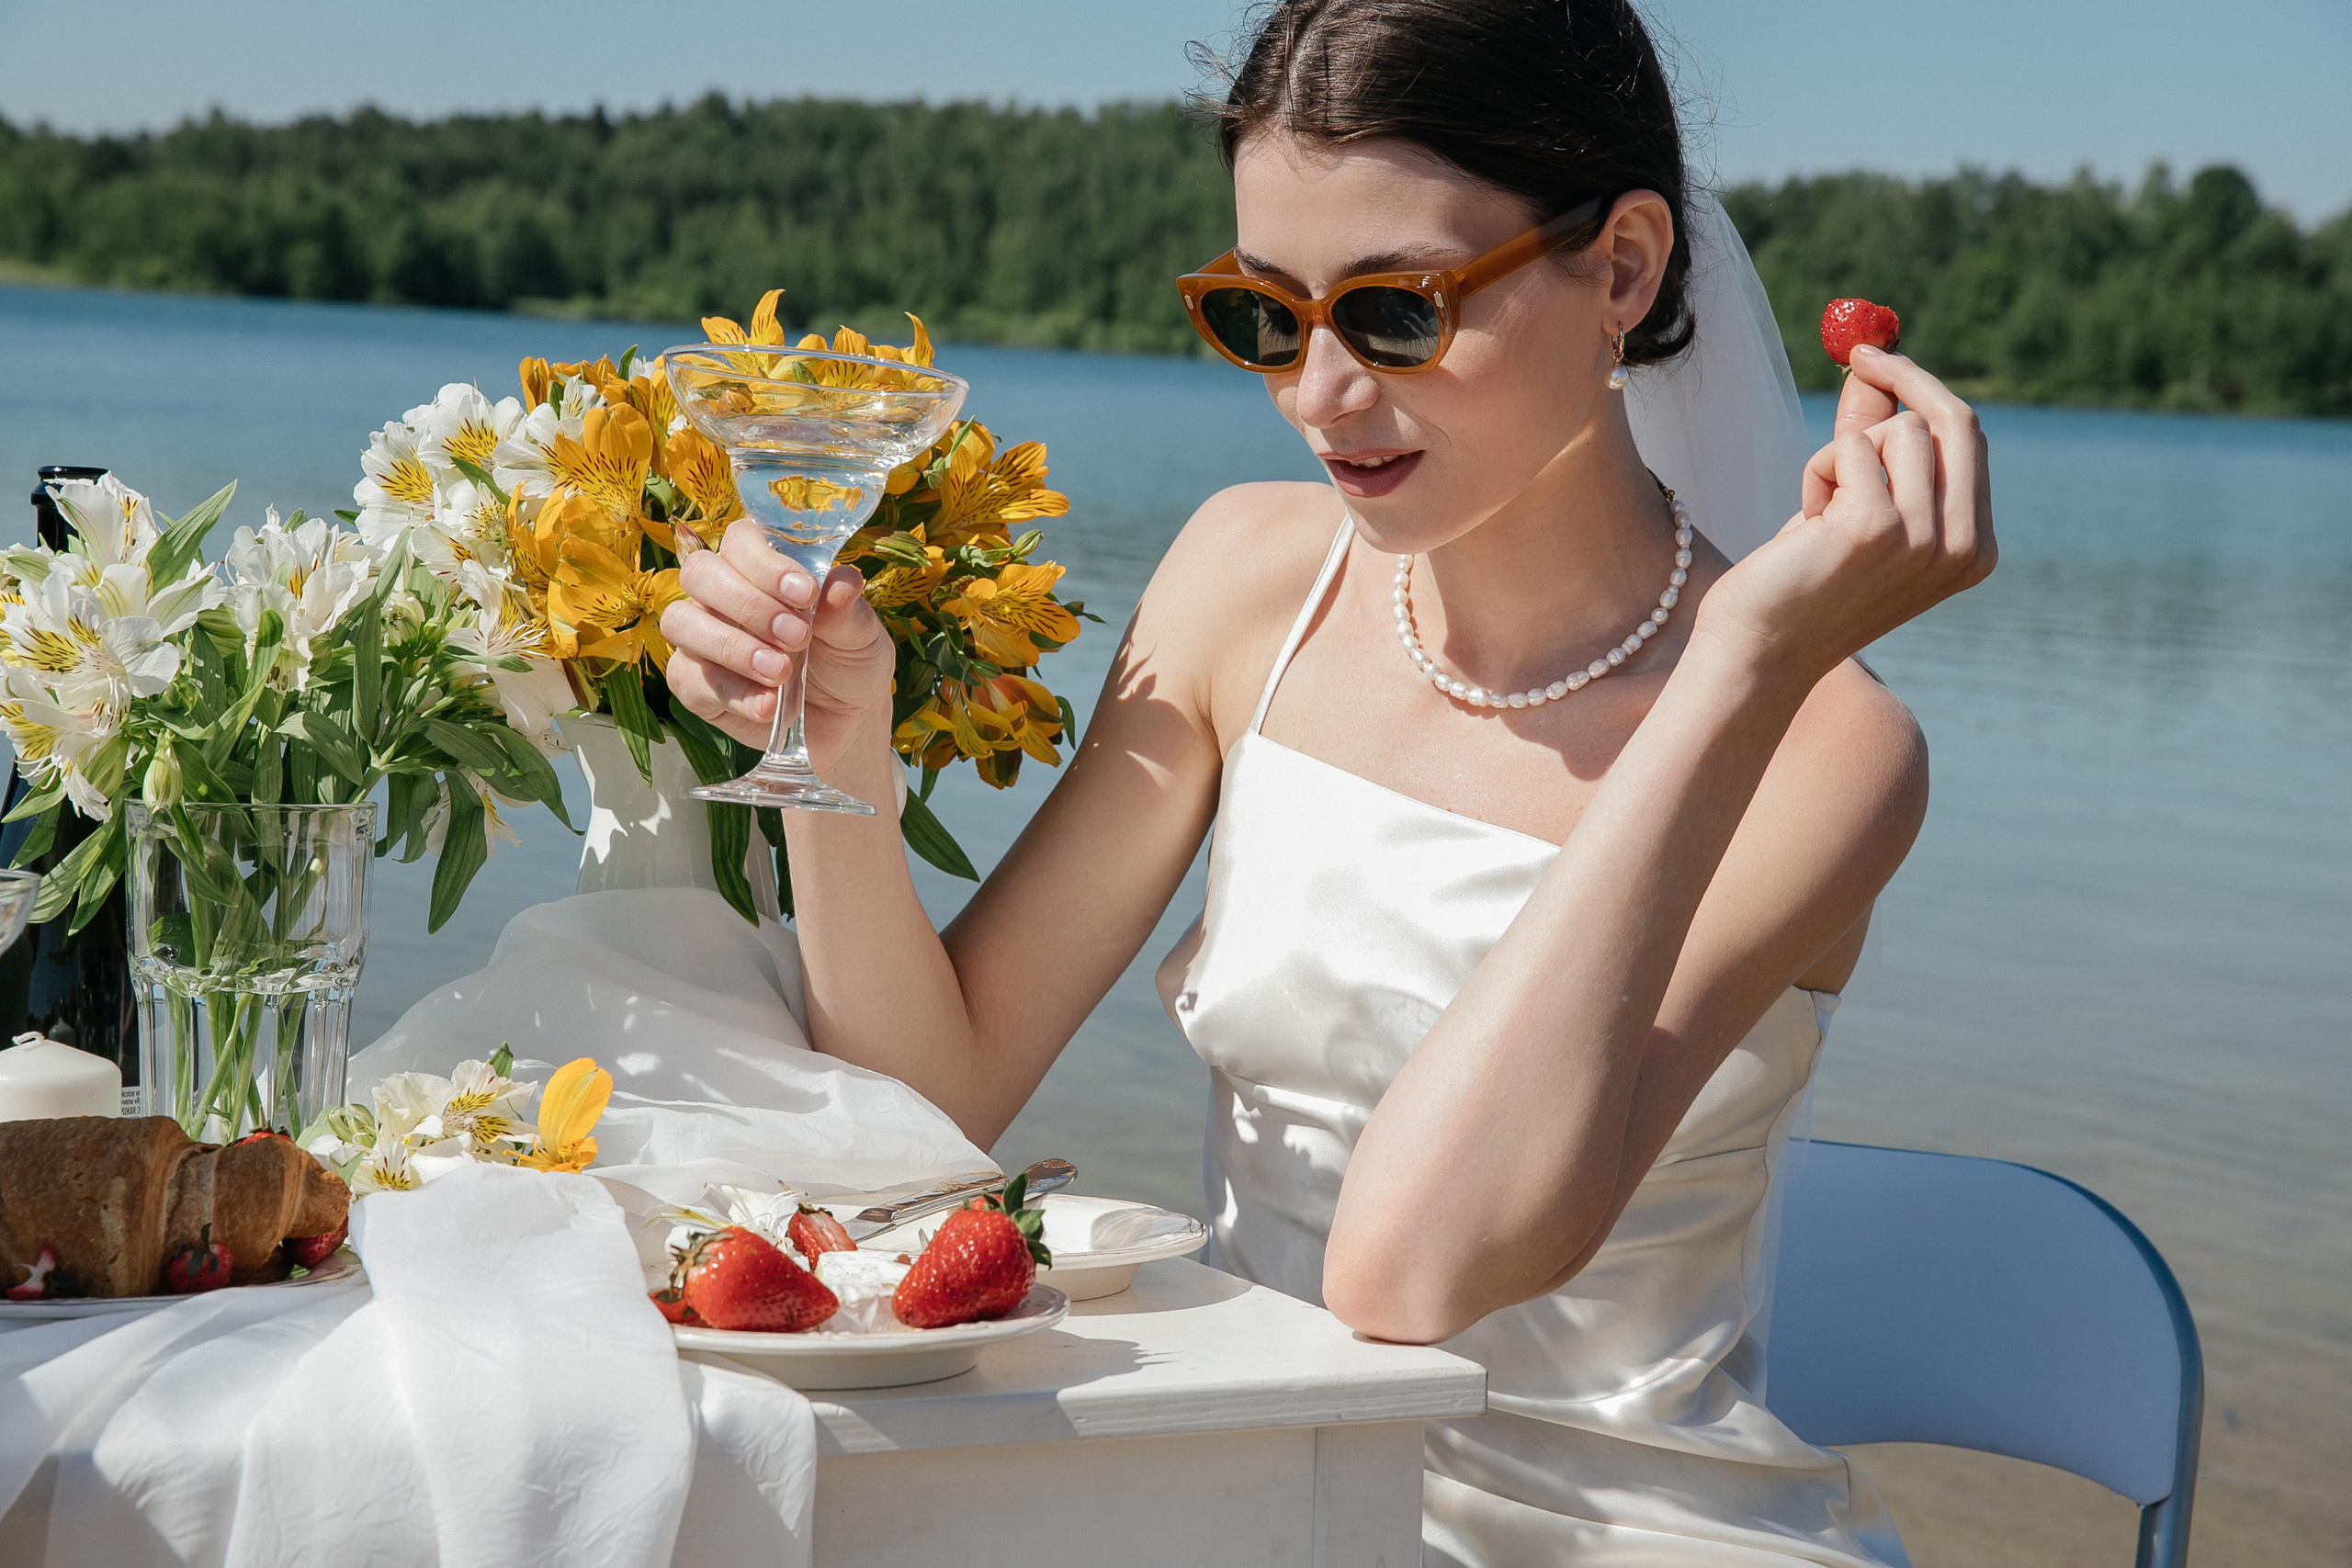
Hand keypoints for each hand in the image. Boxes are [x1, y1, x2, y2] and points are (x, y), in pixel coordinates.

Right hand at [660, 520, 897, 767]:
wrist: (845, 721)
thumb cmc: (848, 661)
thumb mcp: (860, 635)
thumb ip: (846, 609)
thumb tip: (842, 582)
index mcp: (760, 567)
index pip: (741, 540)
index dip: (766, 563)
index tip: (806, 593)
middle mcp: (720, 595)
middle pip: (700, 573)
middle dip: (748, 604)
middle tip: (797, 636)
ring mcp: (700, 637)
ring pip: (681, 621)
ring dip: (732, 645)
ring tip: (780, 671)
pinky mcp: (693, 683)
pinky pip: (689, 678)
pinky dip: (732, 693)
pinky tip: (767, 705)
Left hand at [1698, 345, 1995, 684]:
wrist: (1760, 655)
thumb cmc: (1804, 586)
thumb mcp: (1862, 514)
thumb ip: (1883, 451)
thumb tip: (1880, 373)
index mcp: (1976, 550)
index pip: (1969, 440)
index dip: (1926, 390)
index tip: (1885, 359)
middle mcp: (1964, 547)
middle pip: (1953, 421)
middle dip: (1905, 376)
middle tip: (1859, 353)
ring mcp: (1924, 538)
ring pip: (1896, 430)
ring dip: (1843, 453)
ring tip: (1818, 512)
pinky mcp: (1874, 526)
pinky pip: (1847, 447)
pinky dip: (1816, 473)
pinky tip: (1803, 526)